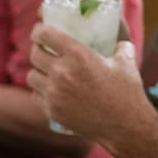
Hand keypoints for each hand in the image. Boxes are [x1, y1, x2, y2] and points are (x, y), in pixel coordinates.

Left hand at [28, 25, 148, 146]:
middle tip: (42, 50)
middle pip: (34, 54)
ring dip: (37, 72)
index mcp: (79, 55)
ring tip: (45, 71)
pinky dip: (40, 92)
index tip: (39, 31)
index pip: (45, 34)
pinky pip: (36, 96)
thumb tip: (120, 43)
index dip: (39, 31)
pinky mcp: (52, 110)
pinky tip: (49, 90)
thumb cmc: (126, 93)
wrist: (124, 126)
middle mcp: (62, 72)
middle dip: (37, 50)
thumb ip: (121, 48)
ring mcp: (54, 93)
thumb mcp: (126, 63)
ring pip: (31, 76)